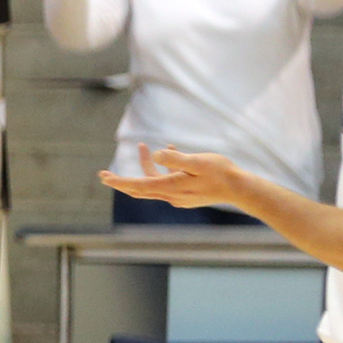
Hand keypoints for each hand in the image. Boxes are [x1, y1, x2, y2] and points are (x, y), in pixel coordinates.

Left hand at [99, 144, 250, 211]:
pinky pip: (166, 180)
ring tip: (142, 146)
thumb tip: (156, 154)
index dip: (119, 181)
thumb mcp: (198, 161)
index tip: (104, 178)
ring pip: (153, 182)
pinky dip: (163, 167)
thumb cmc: (221, 172)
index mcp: (171, 187)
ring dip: (146, 165)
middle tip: (103, 175)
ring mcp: (178, 196)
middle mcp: (171, 195)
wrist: (239, 189)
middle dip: (121, 181)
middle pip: (139, 189)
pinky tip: (170, 149)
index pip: (138, 185)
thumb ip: (176, 158)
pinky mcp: (185, 193)